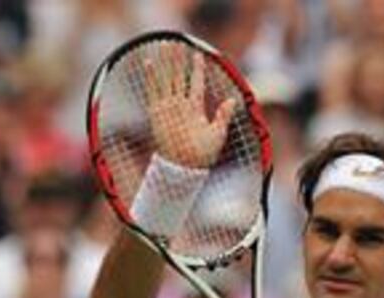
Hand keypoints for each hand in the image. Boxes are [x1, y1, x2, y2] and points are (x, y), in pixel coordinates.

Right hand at [144, 44, 235, 167]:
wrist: (184, 168)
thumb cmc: (203, 155)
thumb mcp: (218, 134)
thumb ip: (223, 116)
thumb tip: (234, 100)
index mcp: (195, 109)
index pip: (196, 84)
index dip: (197, 69)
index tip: (199, 55)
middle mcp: (181, 106)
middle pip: (179, 77)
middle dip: (177, 61)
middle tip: (176, 44)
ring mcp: (168, 108)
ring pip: (166, 80)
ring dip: (165, 64)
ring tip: (164, 46)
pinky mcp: (157, 113)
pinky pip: (153, 91)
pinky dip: (151, 77)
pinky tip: (149, 62)